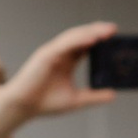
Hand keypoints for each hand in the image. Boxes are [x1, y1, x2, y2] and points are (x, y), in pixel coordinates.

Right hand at [0, 23, 116, 127]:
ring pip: (74, 37)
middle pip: (81, 37)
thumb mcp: (76, 100)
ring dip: (90, 31)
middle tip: (114, 29)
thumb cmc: (44, 103)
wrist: (23, 107)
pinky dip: (78, 40)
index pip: (86, 46)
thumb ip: (93, 96)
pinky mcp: (46, 55)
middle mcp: (61, 54)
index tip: (115, 39)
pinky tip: (92, 38)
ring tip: (106, 31)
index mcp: (67, 61)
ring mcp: (53, 52)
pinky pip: (64, 44)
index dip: (100, 40)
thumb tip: (113, 94)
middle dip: (97, 31)